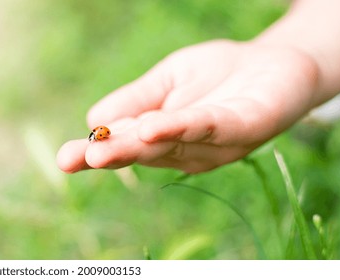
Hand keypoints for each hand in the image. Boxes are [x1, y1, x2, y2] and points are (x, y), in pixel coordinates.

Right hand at [57, 39, 319, 172]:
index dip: (94, 153)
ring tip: (106, 148)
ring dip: (138, 145)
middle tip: (78, 159)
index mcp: (162, 140)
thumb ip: (135, 99)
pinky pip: (208, 126)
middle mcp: (185, 149)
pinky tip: (154, 126)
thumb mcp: (167, 82)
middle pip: (143, 152)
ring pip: (171, 144)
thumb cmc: (217, 76)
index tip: (65, 159)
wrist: (274, 62)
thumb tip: (93, 120)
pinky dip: (179, 127)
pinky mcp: (244, 125)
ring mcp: (214, 142)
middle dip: (111, 155)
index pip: (123, 147)